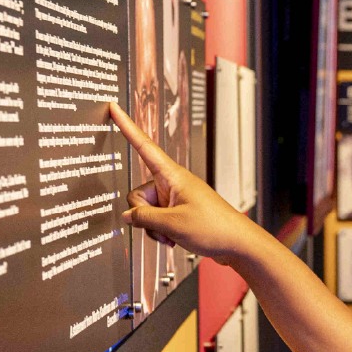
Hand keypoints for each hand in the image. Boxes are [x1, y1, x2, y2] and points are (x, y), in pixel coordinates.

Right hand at [108, 102, 259, 262]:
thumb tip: (127, 215)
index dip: (127, 126)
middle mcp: (171, 183)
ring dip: (153, 227)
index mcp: (172, 175)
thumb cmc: (214, 228)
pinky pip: (156, 219)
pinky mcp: (177, 211)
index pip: (143, 145)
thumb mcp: (173, 224)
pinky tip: (174, 239)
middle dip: (143, 215)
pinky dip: (160, 231)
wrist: (237, 244)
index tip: (114, 108)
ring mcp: (174, 198)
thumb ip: (144, 218)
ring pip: (146, 211)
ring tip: (172, 236)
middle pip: (138, 194)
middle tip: (163, 228)